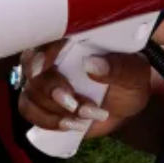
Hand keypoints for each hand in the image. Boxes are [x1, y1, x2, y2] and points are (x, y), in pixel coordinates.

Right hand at [16, 41, 154, 139]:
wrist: (127, 104)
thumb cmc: (130, 79)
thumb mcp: (134, 73)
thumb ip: (118, 67)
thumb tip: (91, 64)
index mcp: (75, 39)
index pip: (47, 38)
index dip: (40, 52)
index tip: (44, 67)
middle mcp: (54, 57)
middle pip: (32, 69)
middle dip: (50, 90)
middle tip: (74, 104)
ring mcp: (45, 80)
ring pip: (29, 94)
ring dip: (54, 110)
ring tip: (86, 115)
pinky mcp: (42, 102)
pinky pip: (29, 111)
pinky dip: (49, 121)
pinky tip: (73, 124)